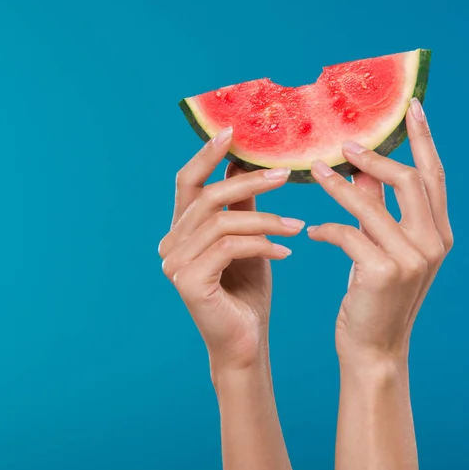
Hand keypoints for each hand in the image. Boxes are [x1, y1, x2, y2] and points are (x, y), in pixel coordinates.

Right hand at [158, 127, 303, 372]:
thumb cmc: (247, 288)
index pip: (188, 182)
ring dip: (265, 219)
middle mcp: (171, 243)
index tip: (232, 130)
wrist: (246, 339)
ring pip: (222, 221)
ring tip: (298, 226)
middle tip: (286, 174)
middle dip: (249, 182)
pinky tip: (286, 252)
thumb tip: (245, 161)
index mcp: (182, 229)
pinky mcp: (188, 281)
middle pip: (207, 196)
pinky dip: (261, 244)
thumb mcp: (248, 238)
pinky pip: (228, 247)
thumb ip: (243, 204)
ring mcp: (174, 263)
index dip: (206, 154)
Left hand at [308, 98, 452, 367]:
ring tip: (312, 170)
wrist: (374, 350)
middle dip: (375, 158)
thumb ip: (377, 206)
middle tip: (344, 145)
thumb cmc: (375, 296)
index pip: (434, 176)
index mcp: (439, 233)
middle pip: (410, 181)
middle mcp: (434, 243)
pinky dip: (327, 229)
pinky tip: (313, 233)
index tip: (412, 106)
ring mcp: (413, 259)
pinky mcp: (384, 272)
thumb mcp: (382, 247)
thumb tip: (360, 166)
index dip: (424, 139)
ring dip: (337, 186)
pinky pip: (348, 234)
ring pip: (371, 204)